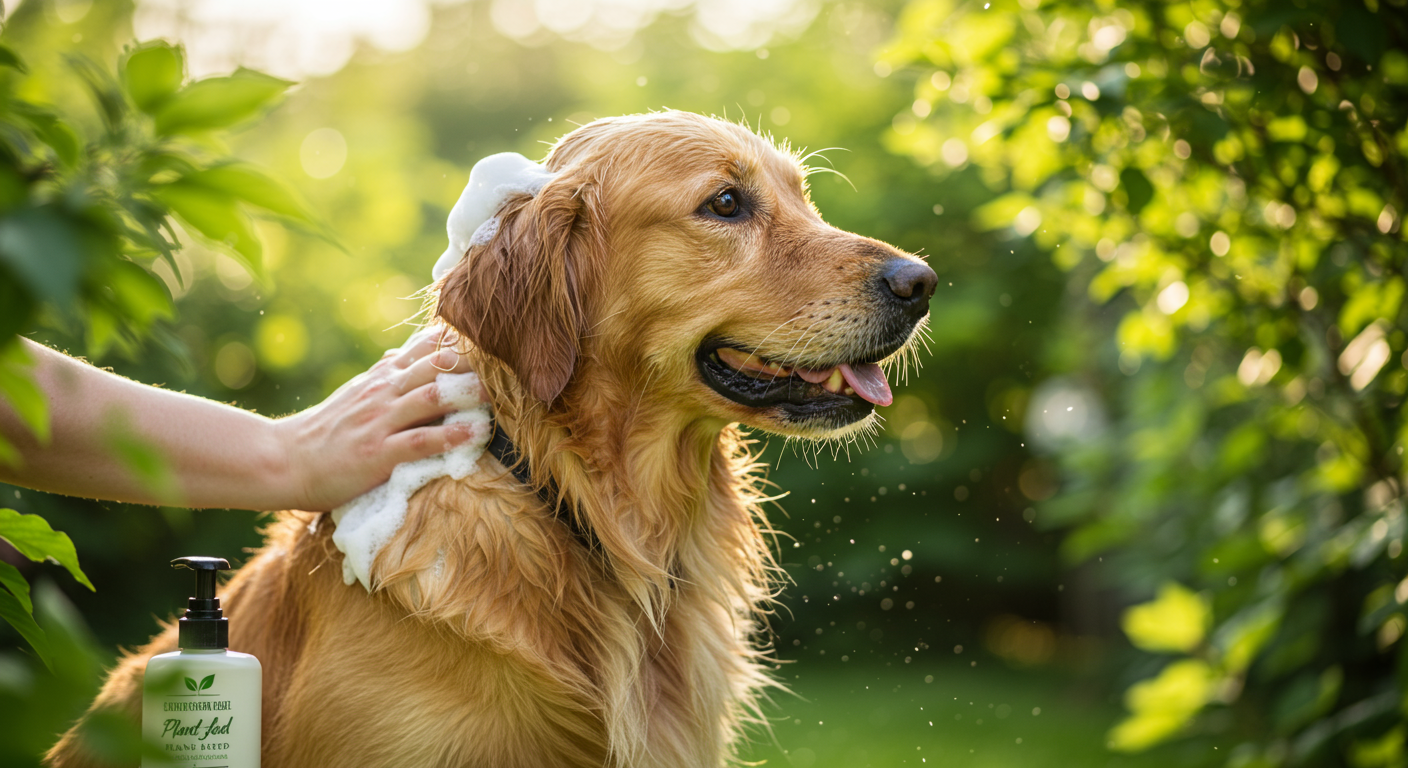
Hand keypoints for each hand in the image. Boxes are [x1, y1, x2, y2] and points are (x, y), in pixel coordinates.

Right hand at [274, 326, 486, 511]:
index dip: (461, 341)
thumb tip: (400, 352)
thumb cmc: (325, 431)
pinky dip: (449, 436)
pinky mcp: (377, 453)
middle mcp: (384, 392)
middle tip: (508, 364)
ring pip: (431, 396)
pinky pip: (420, 441)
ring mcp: (380, 422)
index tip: (494, 340)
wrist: (284, 460)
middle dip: (473, 364)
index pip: (426, 347)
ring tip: (500, 393)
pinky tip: (474, 433)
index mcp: (382, 377)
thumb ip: (382, 374)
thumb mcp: (354, 393)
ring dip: (468, 394)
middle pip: (435, 365)